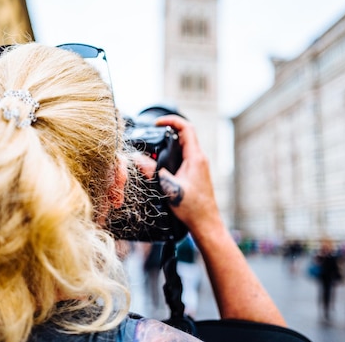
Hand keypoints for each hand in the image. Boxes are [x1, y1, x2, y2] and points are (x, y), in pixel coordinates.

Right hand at [153, 115, 220, 235]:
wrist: (206, 223)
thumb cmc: (192, 208)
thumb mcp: (169, 188)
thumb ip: (154, 172)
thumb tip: (138, 159)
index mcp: (195, 158)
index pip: (186, 128)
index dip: (171, 121)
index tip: (157, 123)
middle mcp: (199, 158)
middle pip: (184, 135)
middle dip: (167, 132)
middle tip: (152, 136)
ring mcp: (198, 166)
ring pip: (183, 146)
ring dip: (169, 144)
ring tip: (153, 148)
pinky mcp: (195, 173)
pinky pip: (183, 157)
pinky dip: (172, 155)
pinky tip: (161, 164)